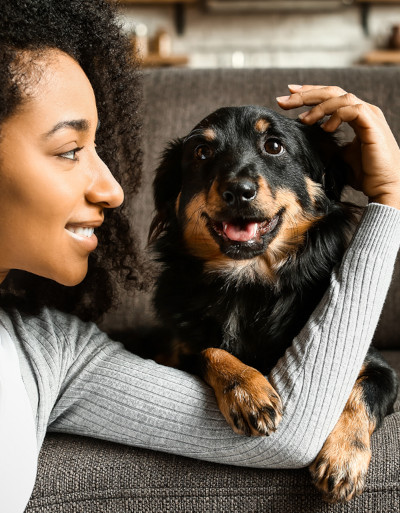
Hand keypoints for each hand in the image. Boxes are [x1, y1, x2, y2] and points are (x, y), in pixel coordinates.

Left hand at [276, 84, 399, 208]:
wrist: (384, 186)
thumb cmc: (364, 174)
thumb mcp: (339, 156)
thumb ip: (326, 143)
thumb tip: (306, 141)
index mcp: (356, 116)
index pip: (330, 97)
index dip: (309, 94)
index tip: (288, 96)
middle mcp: (363, 111)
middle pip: (332, 92)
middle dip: (306, 94)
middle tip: (284, 99)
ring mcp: (369, 115)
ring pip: (340, 97)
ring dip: (318, 106)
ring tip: (303, 119)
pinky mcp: (372, 123)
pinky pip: (351, 109)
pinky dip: (335, 115)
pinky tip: (325, 128)